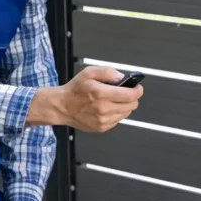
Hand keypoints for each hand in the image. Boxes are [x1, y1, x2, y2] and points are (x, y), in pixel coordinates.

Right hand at [26, 66, 143, 131]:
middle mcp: (103, 109)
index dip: (137, 90)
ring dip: (124, 106)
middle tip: (126, 93)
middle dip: (132, 98)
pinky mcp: (102, 127)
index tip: (137, 88)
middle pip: (132, 105)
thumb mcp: (89, 72)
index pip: (130, 95)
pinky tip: (108, 108)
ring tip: (114, 100)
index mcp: (101, 94)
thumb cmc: (75, 90)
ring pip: (126, 113)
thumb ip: (108, 72)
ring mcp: (103, 121)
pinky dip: (116, 113)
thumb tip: (121, 77)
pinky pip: (118, 120)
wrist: (62, 106)